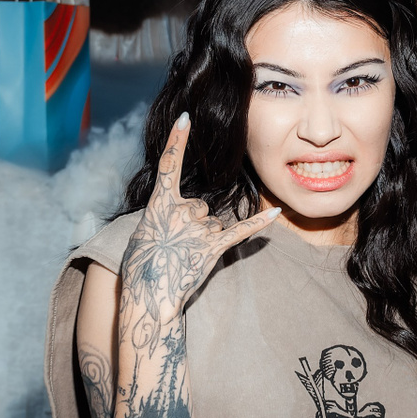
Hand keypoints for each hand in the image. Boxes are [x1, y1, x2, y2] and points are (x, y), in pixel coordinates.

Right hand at [119, 114, 279, 326]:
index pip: (169, 165)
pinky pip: (240, 230)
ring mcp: (199, 231)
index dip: (177, 140)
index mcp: (159, 205)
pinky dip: (259, 223)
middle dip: (190, 223)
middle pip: (198, 205)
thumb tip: (176, 213)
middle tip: (174, 246)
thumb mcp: (142, 233)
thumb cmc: (140, 267)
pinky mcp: (214, 249)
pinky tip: (275, 214)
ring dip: (202, 237)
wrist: (148, 298)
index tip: (186, 119)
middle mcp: (181, 212)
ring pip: (211, 222)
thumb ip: (161, 216)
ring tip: (185, 257)